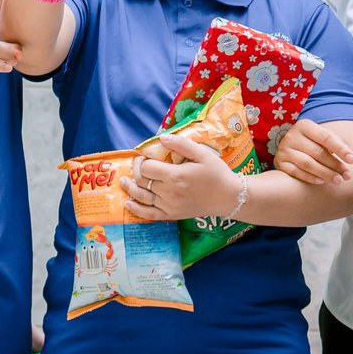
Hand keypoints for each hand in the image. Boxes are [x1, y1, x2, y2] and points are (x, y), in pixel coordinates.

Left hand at [120, 134, 235, 221]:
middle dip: (136, 171)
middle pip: (142, 181)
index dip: (142, 161)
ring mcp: (169, 205)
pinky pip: (149, 214)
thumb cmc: (217, 173)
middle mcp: (169, 192)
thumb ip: (182, 144)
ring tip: (124, 181)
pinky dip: (137, 209)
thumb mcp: (203, 154)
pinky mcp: (172, 215)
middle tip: (138, 165)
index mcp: (175, 176)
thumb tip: (161, 138)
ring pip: (142, 197)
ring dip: (130, 188)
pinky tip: (128, 203)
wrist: (229, 197)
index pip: (147, 168)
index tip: (144, 157)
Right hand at [274, 120, 352, 186]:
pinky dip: (310, 177)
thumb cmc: (313, 142)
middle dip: (335, 165)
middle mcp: (292, 135)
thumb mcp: (322, 138)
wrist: (290, 148)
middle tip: (347, 175)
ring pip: (307, 163)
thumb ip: (335, 144)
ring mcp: (283, 149)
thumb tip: (350, 158)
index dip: (341, 149)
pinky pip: (296, 172)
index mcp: (304, 125)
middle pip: (317, 152)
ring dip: (325, 173)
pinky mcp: (279, 162)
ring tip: (338, 180)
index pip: (326, 137)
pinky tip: (322, 182)